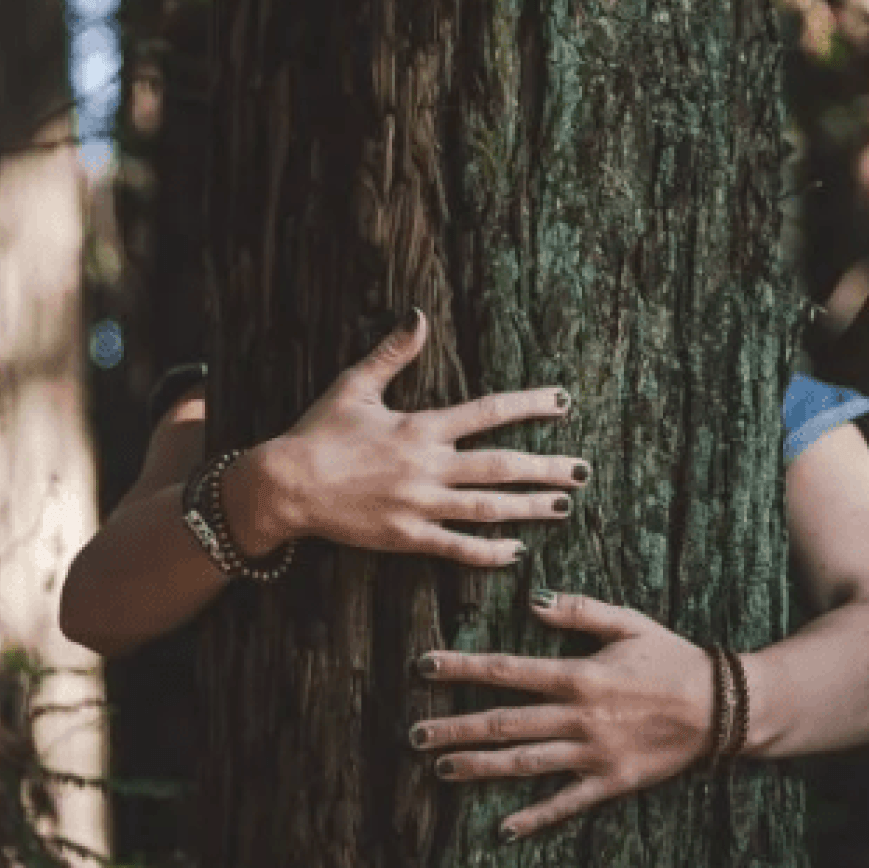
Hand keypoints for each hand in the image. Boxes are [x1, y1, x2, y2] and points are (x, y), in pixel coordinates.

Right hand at [236, 309, 588, 566]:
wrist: (286, 485)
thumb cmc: (318, 433)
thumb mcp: (355, 385)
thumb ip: (393, 353)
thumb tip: (418, 315)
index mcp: (420, 427)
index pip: (488, 412)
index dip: (529, 405)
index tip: (564, 402)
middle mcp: (427, 467)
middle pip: (500, 466)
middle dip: (545, 467)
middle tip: (582, 471)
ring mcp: (419, 505)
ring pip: (487, 508)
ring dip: (528, 508)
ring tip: (562, 506)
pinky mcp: (406, 538)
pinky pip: (456, 548)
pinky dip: (488, 552)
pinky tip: (516, 552)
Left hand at [408, 591, 716, 841]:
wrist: (723, 707)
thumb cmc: (673, 659)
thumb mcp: (630, 623)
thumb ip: (580, 611)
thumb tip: (533, 600)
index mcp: (579, 675)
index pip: (508, 671)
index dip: (464, 668)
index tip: (426, 667)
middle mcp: (579, 718)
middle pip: (504, 723)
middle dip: (456, 727)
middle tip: (415, 734)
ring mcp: (593, 754)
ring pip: (525, 763)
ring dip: (480, 767)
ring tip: (441, 769)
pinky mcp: (611, 782)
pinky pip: (567, 803)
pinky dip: (535, 816)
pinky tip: (503, 828)